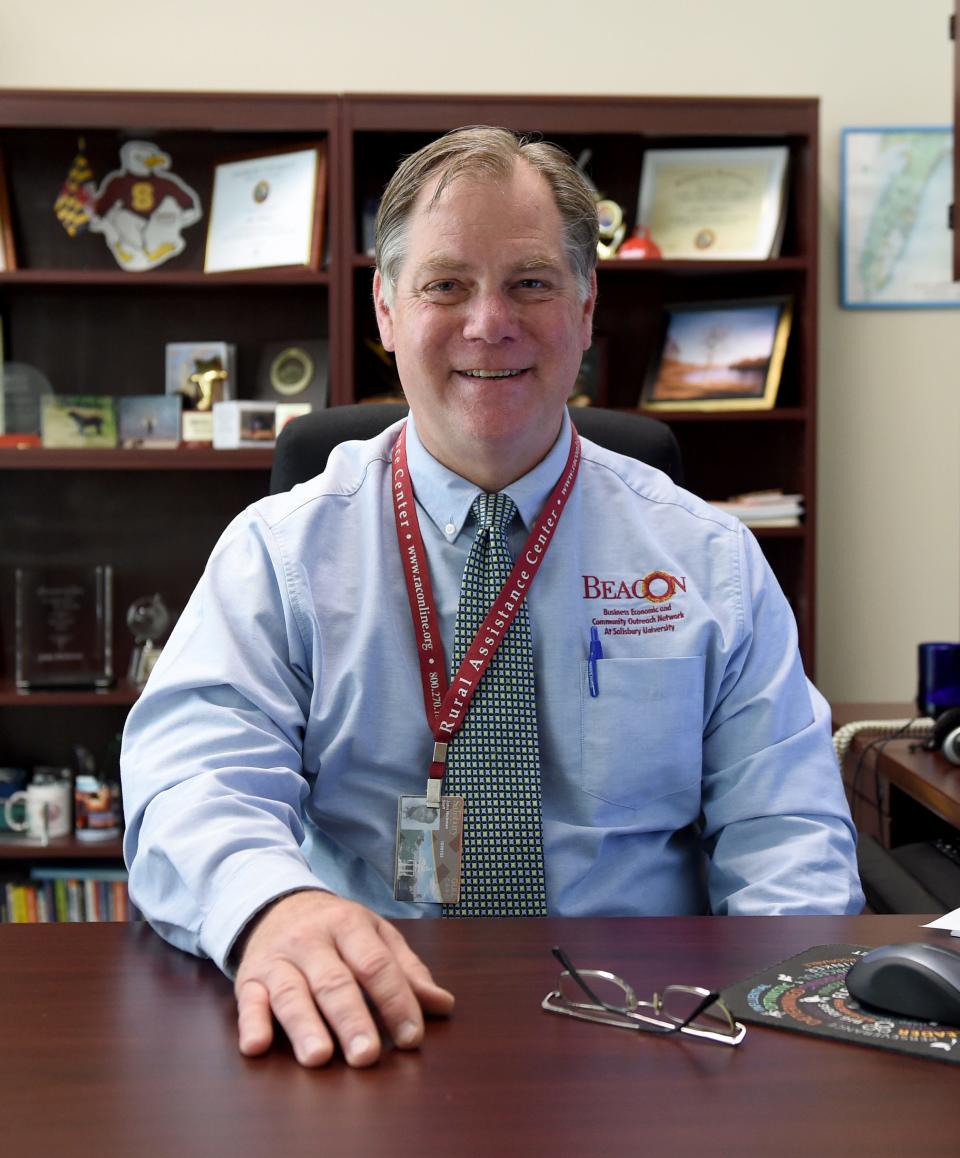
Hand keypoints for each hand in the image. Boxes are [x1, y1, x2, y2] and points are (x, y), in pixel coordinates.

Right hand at [233, 890, 454, 1067]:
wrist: (277, 904)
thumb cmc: (336, 930)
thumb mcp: (375, 936)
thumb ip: (407, 970)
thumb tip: (443, 1005)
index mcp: (349, 925)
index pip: (375, 964)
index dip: (395, 1000)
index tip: (412, 1037)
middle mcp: (312, 940)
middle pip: (334, 981)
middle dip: (351, 1019)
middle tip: (367, 1056)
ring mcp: (278, 959)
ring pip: (292, 993)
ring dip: (304, 1026)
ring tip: (319, 1057)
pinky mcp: (249, 978)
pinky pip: (248, 1000)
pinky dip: (251, 1023)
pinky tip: (257, 1046)